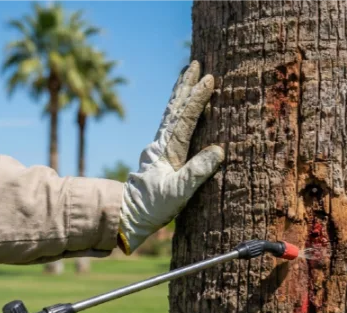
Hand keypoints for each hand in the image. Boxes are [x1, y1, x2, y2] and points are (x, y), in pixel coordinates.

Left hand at [118, 61, 223, 253]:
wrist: (128, 215)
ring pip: (171, 114)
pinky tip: (180, 109)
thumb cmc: (153, 206)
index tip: (208, 79)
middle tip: (194, 64)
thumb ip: (196, 171)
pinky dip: (177, 111)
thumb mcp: (177, 192)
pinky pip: (171, 125)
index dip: (197, 99)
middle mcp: (161, 144)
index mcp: (167, 150)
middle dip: (185, 86)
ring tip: (187, 76)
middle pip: (175, 108)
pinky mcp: (159, 155)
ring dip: (180, 94)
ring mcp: (159, 148)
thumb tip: (218, 151)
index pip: (184, 118)